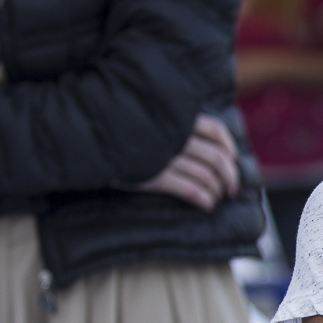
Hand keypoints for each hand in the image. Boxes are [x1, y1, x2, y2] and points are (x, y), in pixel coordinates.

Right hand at [126, 114, 241, 210]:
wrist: (89, 139)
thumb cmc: (122, 129)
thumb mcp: (150, 118)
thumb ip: (173, 124)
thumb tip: (199, 142)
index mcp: (177, 119)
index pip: (215, 130)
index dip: (229, 147)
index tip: (234, 160)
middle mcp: (175, 136)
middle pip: (217, 157)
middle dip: (230, 175)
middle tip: (233, 188)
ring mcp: (165, 156)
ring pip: (206, 175)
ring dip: (218, 189)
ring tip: (219, 197)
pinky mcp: (155, 176)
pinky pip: (190, 189)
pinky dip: (204, 198)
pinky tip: (207, 205)